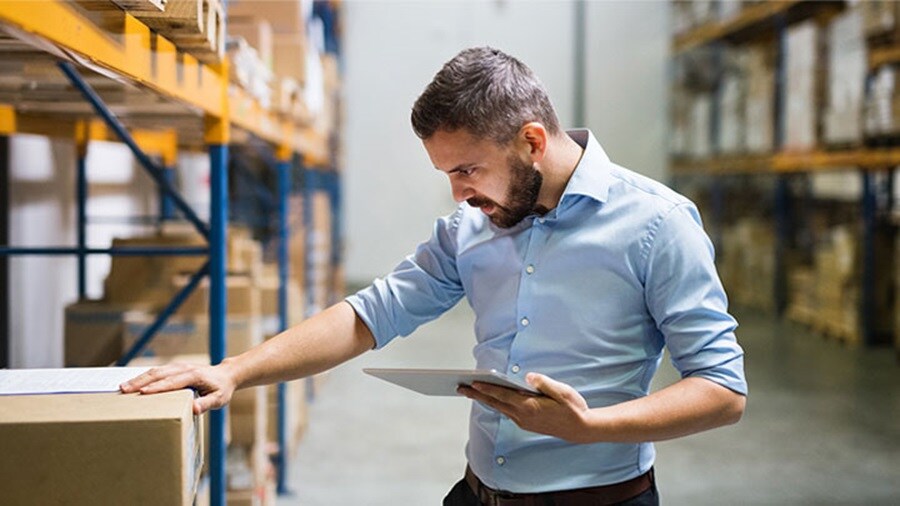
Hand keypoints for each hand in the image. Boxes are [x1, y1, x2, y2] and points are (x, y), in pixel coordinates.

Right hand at [119, 361, 237, 414]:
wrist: (226, 375)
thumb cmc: (222, 389)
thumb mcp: (219, 399)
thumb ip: (206, 404)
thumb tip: (194, 409)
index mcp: (194, 376)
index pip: (172, 382)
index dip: (157, 387)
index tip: (142, 392)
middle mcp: (184, 369)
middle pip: (159, 373)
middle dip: (141, 381)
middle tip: (124, 390)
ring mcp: (178, 367)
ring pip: (156, 371)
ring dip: (139, 378)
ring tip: (123, 387)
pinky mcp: (175, 369)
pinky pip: (157, 372)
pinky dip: (144, 377)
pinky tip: (133, 383)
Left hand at [457, 372, 593, 442]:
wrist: (581, 429)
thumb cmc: (573, 408)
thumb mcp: (562, 391)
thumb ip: (543, 382)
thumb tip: (527, 376)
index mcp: (530, 407)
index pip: (503, 396)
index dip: (487, 388)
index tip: (472, 382)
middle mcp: (523, 416)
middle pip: (495, 403)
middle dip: (477, 395)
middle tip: (460, 387)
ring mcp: (524, 422)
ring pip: (499, 408)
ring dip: (484, 399)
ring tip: (471, 391)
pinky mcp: (527, 424)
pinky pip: (506, 412)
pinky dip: (496, 404)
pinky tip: (491, 398)